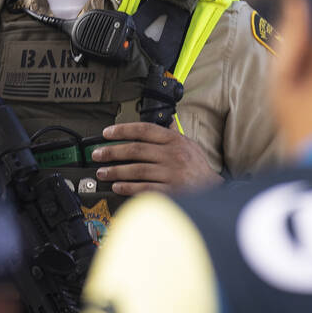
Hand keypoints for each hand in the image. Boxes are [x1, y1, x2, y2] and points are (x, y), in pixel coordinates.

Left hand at [91, 122, 222, 195]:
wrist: (214, 191)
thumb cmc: (198, 168)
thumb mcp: (188, 145)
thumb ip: (171, 134)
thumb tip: (163, 121)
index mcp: (174, 141)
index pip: (144, 130)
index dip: (122, 130)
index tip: (106, 133)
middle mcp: (172, 155)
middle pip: (135, 150)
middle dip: (112, 152)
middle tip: (97, 155)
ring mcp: (171, 173)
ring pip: (136, 169)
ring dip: (115, 171)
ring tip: (102, 172)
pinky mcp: (170, 191)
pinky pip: (144, 188)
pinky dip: (128, 187)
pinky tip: (117, 186)